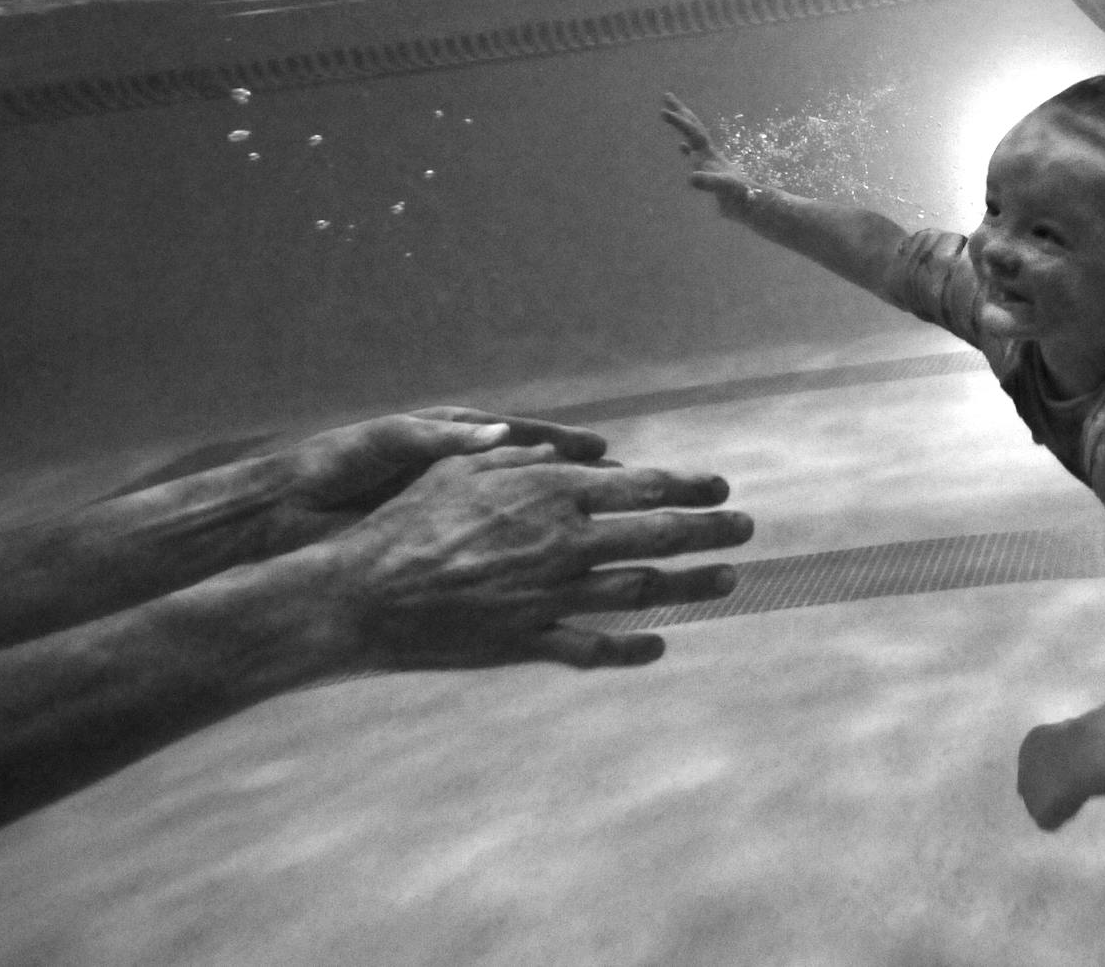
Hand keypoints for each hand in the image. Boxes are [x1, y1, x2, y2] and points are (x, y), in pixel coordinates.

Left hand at [264, 408, 609, 546]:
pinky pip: (492, 554)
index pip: (519, 439)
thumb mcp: (389, 443)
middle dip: (575, 485)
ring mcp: (451, 512)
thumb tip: (502, 433)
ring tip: (602, 538)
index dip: (562, 444)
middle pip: (530, 478)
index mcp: (450, 442)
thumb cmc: (334, 470)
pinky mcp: (438, 546)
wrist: (284, 516)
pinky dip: (523, 564)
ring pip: (518, 519)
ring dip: (557, 528)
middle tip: (622, 492)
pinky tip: (555, 576)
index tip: (600, 449)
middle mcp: (458, 475)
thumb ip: (442, 438)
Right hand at [323, 446, 753, 668]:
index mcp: (547, 494)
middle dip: (710, 532)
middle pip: (655, 536)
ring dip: (688, 586)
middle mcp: (559, 543)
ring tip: (727, 580)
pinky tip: (659, 646)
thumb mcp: (460, 468)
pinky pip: (591, 648)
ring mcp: (547, 596)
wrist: (358, 594)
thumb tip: (567, 455)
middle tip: (746, 529)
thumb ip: (520, 458)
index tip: (721, 488)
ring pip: (638, 590)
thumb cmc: (404, 521)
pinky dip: (630, 649)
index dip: (688, 486)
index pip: (640, 486)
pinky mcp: (525, 642)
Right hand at [661, 92, 756, 217]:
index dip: (678, 122)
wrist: (751, 204)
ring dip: (684, 125)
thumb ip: (708, 182)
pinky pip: (695, 155)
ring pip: (694, 137)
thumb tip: (691, 178)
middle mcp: (708, 152)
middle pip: (693, 125)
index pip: (692, 132)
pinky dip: (687, 148)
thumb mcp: (723, 188)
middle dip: (680, 111)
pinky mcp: (710, 171)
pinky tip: (682, 147)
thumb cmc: (738, 196)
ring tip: (673, 113)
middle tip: (667, 95)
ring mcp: (709, 160)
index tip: (663, 111)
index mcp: (709, 153)